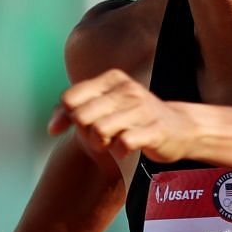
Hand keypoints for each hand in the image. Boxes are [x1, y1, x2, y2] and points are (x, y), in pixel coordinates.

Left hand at [47, 69, 199, 162]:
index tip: (69, 130)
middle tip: (98, 139)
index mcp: (112, 79)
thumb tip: (51, 128)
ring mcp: (142, 109)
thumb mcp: (106, 106)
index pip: (71, 98)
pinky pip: (123, 144)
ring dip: (101, 145)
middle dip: (84, 134)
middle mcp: (127, 89)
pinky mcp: (154, 130)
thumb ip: (75, 111)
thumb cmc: (136, 119)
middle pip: (82, 117)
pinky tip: (126, 150)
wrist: (180, 128)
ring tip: (111, 144)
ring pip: (100, 131)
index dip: (65, 118)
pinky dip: (120, 152)